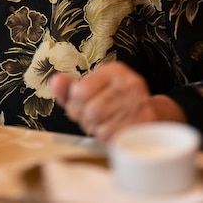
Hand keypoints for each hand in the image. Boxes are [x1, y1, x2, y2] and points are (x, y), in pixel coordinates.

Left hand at [50, 61, 185, 141]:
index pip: (80, 90)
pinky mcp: (146, 123)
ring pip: (101, 125)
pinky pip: (115, 137)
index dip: (74, 105)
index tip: (80, 108)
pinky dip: (109, 140)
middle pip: (91, 110)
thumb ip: (69, 89)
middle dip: (85, 121)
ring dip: (97, 131)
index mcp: (114, 70)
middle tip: (92, 121)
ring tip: (103, 126)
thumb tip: (55, 81)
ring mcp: (140, 102)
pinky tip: (113, 134)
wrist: (154, 116)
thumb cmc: (116, 103)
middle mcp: (129, 82)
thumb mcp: (93, 90)